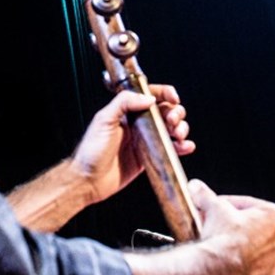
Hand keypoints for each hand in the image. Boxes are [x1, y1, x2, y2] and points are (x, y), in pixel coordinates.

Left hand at [70, 85, 192, 204]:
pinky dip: (182, 147)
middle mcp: (138, 124)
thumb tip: (149, 98)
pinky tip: (185, 147)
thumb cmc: (91, 151)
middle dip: (176, 113)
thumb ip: (124, 103)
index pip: (150, 95)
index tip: (173, 98)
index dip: (165, 94)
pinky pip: (170, 149)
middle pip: (166, 111)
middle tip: (172, 121)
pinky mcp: (150, 158)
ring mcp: (145, 141)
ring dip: (181, 128)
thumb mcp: (104, 120)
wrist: (88, 180)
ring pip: (171, 129)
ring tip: (178, 135)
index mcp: (127, 112)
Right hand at [189, 178, 274, 274]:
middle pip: (254, 225)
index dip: (227, 204)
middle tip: (216, 224)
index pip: (246, 204)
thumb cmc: (223, 236)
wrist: (219, 268)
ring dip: (241, 243)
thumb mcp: (213, 207)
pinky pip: (255, 266)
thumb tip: (195, 186)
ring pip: (256, 246)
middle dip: (235, 224)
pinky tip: (229, 260)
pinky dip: (244, 263)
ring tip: (220, 242)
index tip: (214, 207)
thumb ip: (205, 195)